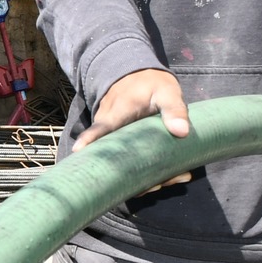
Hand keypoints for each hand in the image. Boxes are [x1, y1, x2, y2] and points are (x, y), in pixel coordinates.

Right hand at [77, 68, 192, 190]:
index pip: (100, 130)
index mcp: (117, 114)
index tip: (79, 151)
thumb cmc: (151, 84)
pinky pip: (132, 164)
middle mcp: (111, 131)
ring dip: (149, 179)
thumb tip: (182, 133)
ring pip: (125, 167)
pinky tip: (176, 175)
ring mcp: (115, 141)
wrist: (139, 78)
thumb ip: (174, 109)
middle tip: (162, 184)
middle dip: (138, 180)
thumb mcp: (167, 91)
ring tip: (179, 177)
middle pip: (116, 160)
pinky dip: (151, 173)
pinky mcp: (123, 147)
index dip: (89, 140)